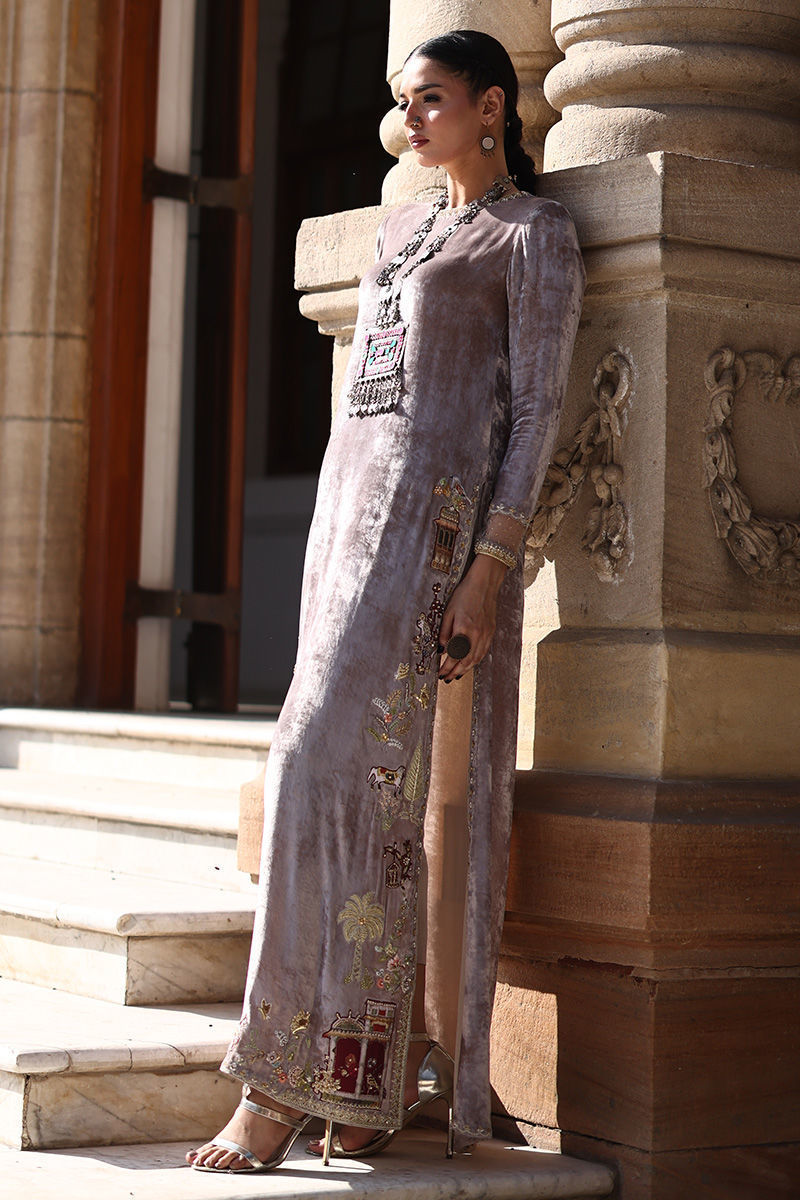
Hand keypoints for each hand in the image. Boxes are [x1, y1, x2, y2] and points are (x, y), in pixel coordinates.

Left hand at [437, 555, 507, 682]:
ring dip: (465, 669)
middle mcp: (477, 635)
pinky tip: (469, 663)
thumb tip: (441, 649)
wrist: (484, 584)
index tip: (440, 673)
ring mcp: (485, 635)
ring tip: (456, 675)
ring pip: (476, 659)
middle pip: (466, 661)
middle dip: (455, 672)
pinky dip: (475, 661)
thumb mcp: (448, 611)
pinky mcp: (490, 632)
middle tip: (447, 679)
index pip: (454, 655)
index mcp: (464, 629)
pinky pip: (482, 652)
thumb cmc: (464, 594)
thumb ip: (444, 632)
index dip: (446, 667)